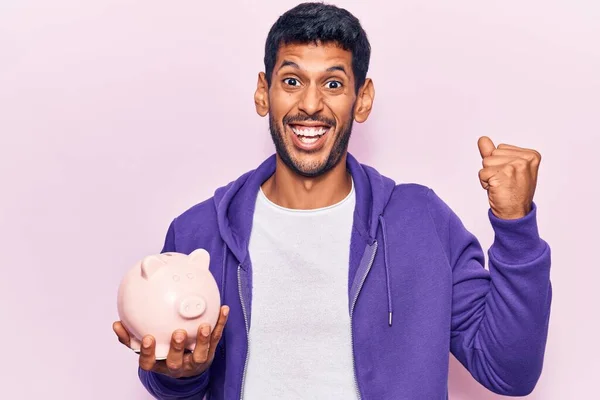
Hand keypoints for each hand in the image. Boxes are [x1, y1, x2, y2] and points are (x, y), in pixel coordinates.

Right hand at [113, 305, 228, 378]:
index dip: (148, 353)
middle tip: (178, 333)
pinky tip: (223, 309)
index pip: (149, 363)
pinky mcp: (210, 352)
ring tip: (205, 326)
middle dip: (177, 348)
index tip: (147, 338)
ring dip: (203, 340)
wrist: (188, 365)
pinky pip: (217, 338)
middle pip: (176, 361)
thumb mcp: (146, 348)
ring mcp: (195, 360)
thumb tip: (117, 324)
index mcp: (159, 363)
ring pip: (201, 354)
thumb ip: (130, 337)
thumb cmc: (163, 352)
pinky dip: (221, 324)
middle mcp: (177, 365)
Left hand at [477, 136, 541, 219]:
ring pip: (486, 162)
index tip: (509, 176)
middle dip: (492, 169)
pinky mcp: (505, 173)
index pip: (500, 148)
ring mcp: (516, 165)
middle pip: (492, 154)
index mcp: (531, 155)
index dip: (498, 163)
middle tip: (504, 182)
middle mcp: (526, 158)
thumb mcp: (504, 168)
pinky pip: (482, 173)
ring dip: (488, 176)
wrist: (516, 213)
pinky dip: (485, 183)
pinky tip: (497, 189)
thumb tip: (482, 139)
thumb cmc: (512, 192)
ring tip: (501, 185)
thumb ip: (493, 152)